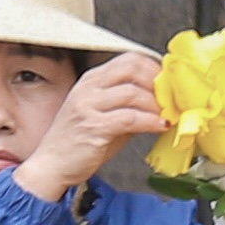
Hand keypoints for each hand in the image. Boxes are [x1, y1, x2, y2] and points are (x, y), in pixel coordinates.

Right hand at [15, 50, 163, 202]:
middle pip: (132, 69)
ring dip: (157, 105)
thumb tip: (162, 103)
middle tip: (173, 99)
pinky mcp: (94, 126)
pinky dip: (151, 121)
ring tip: (169, 115)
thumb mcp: (106, 116)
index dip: (154, 69)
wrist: (52, 165)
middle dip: (158, 83)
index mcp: (92, 80)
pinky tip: (161, 126)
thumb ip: (130, 106)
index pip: (128, 59)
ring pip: (133, 92)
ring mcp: (89, 105)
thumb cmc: (79, 142)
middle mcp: (89, 88)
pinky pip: (130, 117)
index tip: (170, 83)